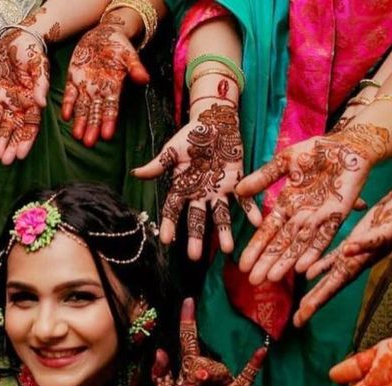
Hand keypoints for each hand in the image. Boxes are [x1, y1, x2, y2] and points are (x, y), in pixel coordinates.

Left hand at [0, 26, 48, 165]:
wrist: (15, 38)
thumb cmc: (30, 49)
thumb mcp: (38, 63)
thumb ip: (41, 82)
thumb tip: (41, 102)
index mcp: (33, 101)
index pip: (31, 126)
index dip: (26, 141)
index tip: (21, 154)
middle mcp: (21, 106)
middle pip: (16, 131)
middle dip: (11, 146)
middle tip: (5, 161)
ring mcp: (8, 103)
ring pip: (4, 127)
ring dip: (0, 143)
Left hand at [62, 19, 148, 147]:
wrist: (103, 34)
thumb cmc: (119, 46)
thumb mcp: (129, 54)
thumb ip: (135, 67)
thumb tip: (145, 79)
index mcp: (113, 89)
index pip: (111, 109)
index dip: (109, 122)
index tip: (107, 135)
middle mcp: (99, 93)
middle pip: (95, 114)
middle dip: (93, 128)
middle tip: (89, 143)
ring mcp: (85, 88)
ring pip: (82, 109)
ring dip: (80, 123)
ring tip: (77, 137)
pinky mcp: (73, 81)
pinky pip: (70, 95)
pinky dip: (68, 105)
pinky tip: (65, 116)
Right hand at [133, 104, 260, 256]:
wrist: (215, 122)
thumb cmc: (191, 135)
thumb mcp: (172, 149)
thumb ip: (158, 164)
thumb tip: (135, 173)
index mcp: (182, 188)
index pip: (173, 210)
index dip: (169, 225)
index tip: (166, 240)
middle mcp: (200, 195)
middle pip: (196, 219)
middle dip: (196, 237)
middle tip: (194, 256)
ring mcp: (219, 191)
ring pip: (220, 215)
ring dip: (224, 231)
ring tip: (228, 249)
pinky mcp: (237, 183)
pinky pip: (244, 200)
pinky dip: (250, 210)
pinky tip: (256, 222)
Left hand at [153, 298, 265, 385]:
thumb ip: (160, 375)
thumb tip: (159, 350)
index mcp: (188, 370)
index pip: (188, 340)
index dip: (188, 322)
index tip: (188, 302)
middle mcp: (207, 371)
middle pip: (200, 360)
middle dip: (191, 378)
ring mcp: (223, 381)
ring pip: (217, 369)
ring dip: (202, 383)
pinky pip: (247, 375)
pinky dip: (254, 364)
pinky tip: (261, 352)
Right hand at [237, 123, 387, 283]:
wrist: (349, 144)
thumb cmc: (318, 151)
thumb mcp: (285, 161)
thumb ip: (263, 177)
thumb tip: (238, 189)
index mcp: (287, 205)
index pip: (268, 231)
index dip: (256, 248)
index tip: (243, 265)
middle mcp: (300, 217)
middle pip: (281, 244)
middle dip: (267, 262)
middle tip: (253, 281)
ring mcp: (318, 219)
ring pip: (298, 246)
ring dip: (286, 263)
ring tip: (273, 279)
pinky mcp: (337, 217)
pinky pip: (323, 239)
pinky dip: (312, 253)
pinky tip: (302, 268)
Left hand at [296, 181, 391, 324]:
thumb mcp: (386, 229)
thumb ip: (367, 242)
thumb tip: (346, 250)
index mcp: (359, 263)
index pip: (333, 287)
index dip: (316, 302)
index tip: (302, 318)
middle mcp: (354, 262)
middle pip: (328, 287)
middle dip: (312, 304)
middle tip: (296, 322)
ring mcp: (353, 252)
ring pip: (328, 275)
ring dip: (314, 290)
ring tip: (301, 306)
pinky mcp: (354, 239)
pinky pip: (332, 256)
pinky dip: (320, 264)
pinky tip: (307, 272)